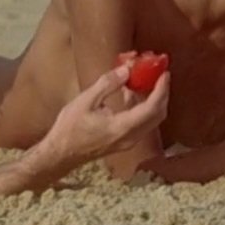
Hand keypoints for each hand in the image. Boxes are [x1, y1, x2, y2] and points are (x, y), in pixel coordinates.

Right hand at [34, 64, 170, 166]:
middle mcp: (131, 137)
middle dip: (162, 94)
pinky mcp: (124, 142)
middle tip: (160, 74)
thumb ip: (108, 84)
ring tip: (147, 80)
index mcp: (122, 127)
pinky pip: (142, 123)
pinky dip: (143, 108)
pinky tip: (131, 94)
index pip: (151, 108)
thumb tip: (127, 70)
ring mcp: (128, 142)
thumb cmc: (70, 128)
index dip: (161, 90)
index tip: (164, 73)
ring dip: (153, 100)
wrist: (61, 154)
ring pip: (151, 120)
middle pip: (157, 115)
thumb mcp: (86, 101)